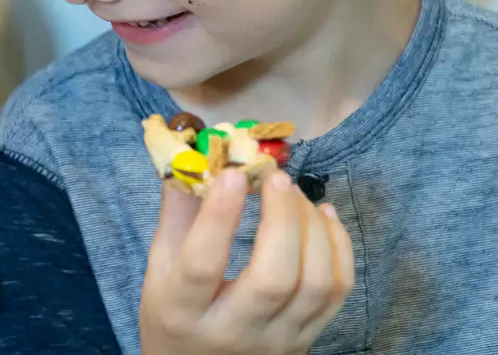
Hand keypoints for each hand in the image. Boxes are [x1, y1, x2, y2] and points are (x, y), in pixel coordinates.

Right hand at [140, 169, 353, 354]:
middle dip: (281, 218)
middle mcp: (233, 331)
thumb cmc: (173, 317)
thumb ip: (176, 217)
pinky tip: (323, 215)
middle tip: (275, 177)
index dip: (219, 217)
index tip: (232, 174)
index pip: (202, 266)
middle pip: (273, 278)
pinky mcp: (306, 340)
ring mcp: (276, 340)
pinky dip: (339, 247)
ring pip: (314, 284)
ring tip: (294, 192)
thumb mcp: (159, 271)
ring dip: (312, 227)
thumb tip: (191, 160)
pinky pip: (337, 292)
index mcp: (182, 311)